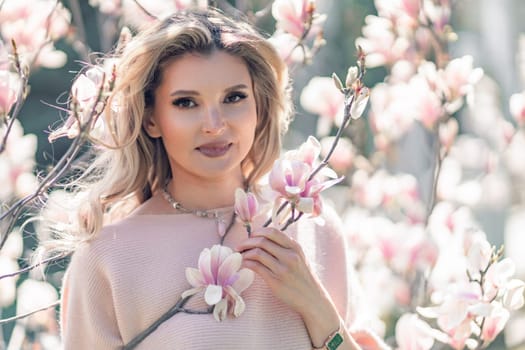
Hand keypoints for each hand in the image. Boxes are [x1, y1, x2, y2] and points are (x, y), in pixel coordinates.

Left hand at [235, 227, 342, 346]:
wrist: (312, 299)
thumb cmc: (303, 277)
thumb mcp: (300, 257)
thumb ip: (285, 247)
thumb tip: (263, 238)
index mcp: (295, 247)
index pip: (272, 232)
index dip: (258, 231)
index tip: (250, 236)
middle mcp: (289, 256)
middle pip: (262, 241)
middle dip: (247, 242)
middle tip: (239, 246)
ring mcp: (282, 269)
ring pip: (257, 253)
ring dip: (245, 253)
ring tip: (240, 255)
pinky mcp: (275, 281)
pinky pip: (256, 267)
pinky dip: (247, 263)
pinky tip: (244, 264)